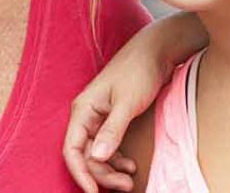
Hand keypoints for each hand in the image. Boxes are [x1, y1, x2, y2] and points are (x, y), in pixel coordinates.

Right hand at [63, 39, 170, 191]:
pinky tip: (131, 167)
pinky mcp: (113, 119)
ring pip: (98, 154)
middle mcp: (87, 115)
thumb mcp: (127, 103)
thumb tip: (98, 157)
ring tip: (130, 181)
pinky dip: (118, 160)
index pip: (72, 149)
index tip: (93, 192)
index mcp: (83, 110)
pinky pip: (109, 147)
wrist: (157, 51)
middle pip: (86, 155)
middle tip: (126, 187)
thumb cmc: (139, 71)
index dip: (81, 173)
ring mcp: (100, 118)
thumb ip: (112, 131)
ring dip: (111, 170)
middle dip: (102, 174)